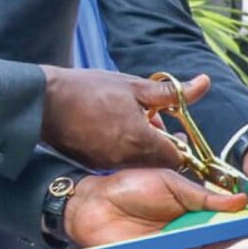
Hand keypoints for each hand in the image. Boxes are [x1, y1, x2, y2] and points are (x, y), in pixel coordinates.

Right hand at [38, 66, 202, 172]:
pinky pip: (120, 162)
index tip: (174, 127)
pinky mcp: (94, 164)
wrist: (43, 102)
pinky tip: (111, 126)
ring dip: (142, 145)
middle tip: (152, 117)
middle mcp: (127, 160)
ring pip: (139, 162)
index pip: (178, 158)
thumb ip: (172, 92)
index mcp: (141, 141)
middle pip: (159, 163)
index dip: (180, 144)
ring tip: (130, 118)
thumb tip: (204, 84)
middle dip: (161, 143)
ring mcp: (108, 165)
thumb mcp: (134, 86)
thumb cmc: (88, 90)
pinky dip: (123, 148)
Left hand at [65, 169, 246, 248]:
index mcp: (194, 214)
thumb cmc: (130, 186)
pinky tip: (196, 240)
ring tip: (230, 229)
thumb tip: (242, 201)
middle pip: (219, 239)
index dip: (247, 220)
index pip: (227, 220)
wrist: (93, 199)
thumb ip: (205, 196)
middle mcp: (186, 235)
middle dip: (237, 233)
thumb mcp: (173, 183)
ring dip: (214, 241)